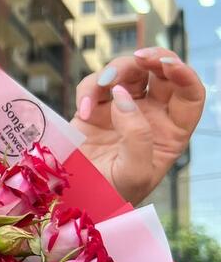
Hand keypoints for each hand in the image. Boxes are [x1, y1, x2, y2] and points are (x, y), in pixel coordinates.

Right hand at [73, 48, 204, 204]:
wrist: (73, 202)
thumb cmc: (110, 195)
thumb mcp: (135, 173)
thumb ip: (137, 135)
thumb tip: (122, 97)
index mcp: (170, 132)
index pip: (189, 94)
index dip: (184, 74)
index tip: (168, 66)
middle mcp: (149, 116)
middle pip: (160, 74)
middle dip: (153, 60)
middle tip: (139, 58)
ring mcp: (120, 111)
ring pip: (128, 72)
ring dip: (117, 69)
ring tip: (101, 86)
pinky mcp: (93, 111)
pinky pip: (94, 86)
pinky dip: (87, 90)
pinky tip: (83, 110)